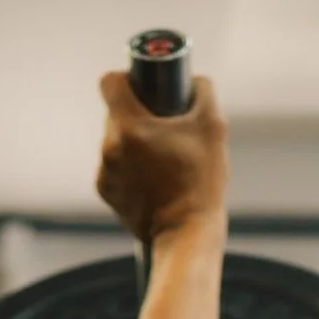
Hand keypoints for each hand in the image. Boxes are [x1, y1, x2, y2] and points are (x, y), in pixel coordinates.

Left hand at [96, 72, 227, 243]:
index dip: (128, 81)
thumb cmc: (201, 184)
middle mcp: (110, 145)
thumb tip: (194, 82)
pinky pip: (115, 169)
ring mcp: (105, 171)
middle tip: (164, 132)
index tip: (144, 92)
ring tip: (162, 163)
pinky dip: (131, 172)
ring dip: (134, 146)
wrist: (187, 236)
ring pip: (116, 143)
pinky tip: (154, 183)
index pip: (110, 82)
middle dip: (137, 118)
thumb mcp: (213, 129)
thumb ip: (203, 93)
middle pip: (116, 114)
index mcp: (129, 125)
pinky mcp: (107, 193)